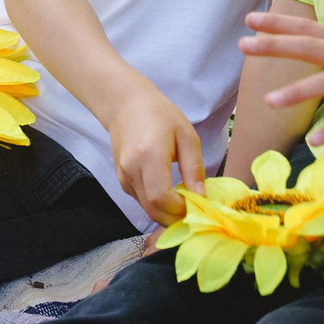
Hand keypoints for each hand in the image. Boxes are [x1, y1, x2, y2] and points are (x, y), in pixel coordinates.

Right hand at [101, 80, 204, 224]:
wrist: (126, 105)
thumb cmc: (159, 115)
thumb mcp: (186, 136)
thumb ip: (194, 168)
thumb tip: (201, 196)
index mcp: (149, 155)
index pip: (160, 197)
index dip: (179, 208)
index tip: (196, 203)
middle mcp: (131, 169)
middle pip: (152, 209)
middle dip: (175, 217)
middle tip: (194, 209)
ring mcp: (123, 177)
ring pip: (147, 209)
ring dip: (167, 212)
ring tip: (184, 200)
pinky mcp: (122, 180)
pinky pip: (141, 201)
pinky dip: (157, 204)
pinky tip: (169, 193)